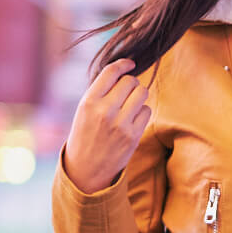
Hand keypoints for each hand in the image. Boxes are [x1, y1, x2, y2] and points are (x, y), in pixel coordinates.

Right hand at [63, 60, 151, 193]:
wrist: (86, 169)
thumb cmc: (86, 134)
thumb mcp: (84, 110)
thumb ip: (102, 91)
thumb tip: (126, 70)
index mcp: (88, 102)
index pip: (111, 72)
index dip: (124, 64)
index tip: (131, 63)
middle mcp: (104, 111)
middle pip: (130, 81)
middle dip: (131, 83)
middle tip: (126, 93)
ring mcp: (120, 124)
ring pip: (142, 93)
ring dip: (139, 95)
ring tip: (130, 104)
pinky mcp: (133, 136)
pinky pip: (147, 111)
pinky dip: (142, 112)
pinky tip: (132, 119)